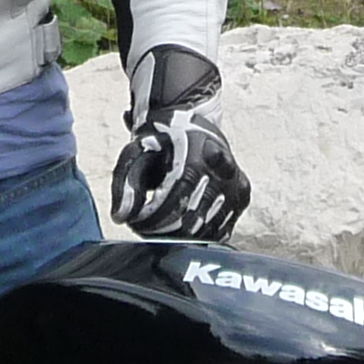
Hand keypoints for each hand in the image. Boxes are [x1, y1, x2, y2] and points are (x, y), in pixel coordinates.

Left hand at [113, 46, 248, 241]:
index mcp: (200, 151)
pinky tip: (180, 231)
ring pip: (210, 227)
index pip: (179, 194)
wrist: (194, 127)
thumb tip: (121, 217)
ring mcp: (237, 183)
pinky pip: (222, 229)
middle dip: (165, 229)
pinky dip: (199, 235)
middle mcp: (225, 168)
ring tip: (159, 231)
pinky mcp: (243, 197)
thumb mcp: (138, 152)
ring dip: (181, 236)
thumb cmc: (163, 141)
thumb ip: (126, 183)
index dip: (156, 216)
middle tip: (145, 231)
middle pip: (196, 216)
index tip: (136, 225)